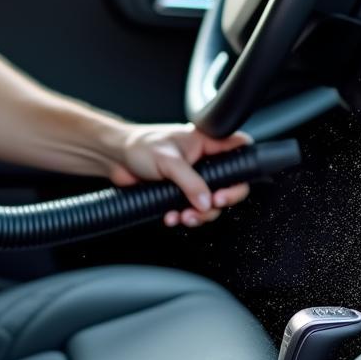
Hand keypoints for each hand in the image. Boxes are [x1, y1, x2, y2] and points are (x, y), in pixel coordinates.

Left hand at [107, 123, 252, 227]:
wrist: (115, 158)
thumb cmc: (139, 146)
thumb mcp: (169, 161)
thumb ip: (190, 181)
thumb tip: (206, 202)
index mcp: (207, 142)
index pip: (240, 149)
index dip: (245, 167)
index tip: (230, 187)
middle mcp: (205, 161)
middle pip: (230, 184)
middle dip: (221, 201)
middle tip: (210, 206)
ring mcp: (193, 179)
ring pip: (211, 203)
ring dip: (199, 215)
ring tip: (183, 216)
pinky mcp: (180, 194)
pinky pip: (192, 211)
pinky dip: (184, 217)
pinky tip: (171, 217)